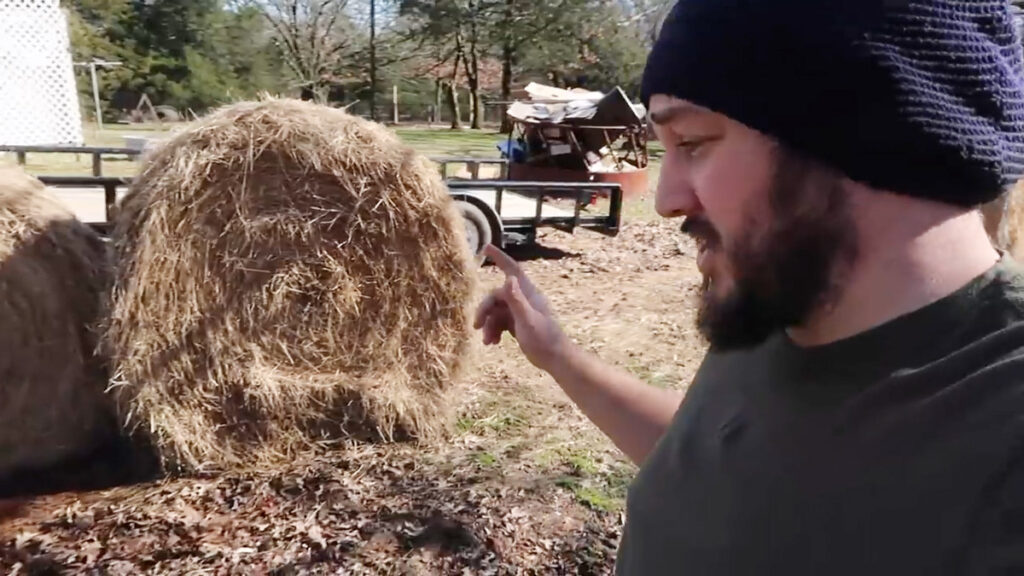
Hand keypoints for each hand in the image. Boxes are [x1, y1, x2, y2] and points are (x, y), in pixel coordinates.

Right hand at [474, 244, 568, 370]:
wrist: (556, 359)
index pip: (512, 270)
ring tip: (486, 341)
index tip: (486, 247)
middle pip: (497, 296)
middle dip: (485, 310)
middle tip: (476, 326)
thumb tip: (508, 279)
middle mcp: (524, 300)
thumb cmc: (544, 340)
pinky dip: (494, 331)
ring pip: (497, 311)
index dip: (500, 257)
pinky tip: (492, 343)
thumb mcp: (528, 320)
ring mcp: (521, 312)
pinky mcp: (518, 324)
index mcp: (528, 294)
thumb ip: (517, 300)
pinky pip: (500, 322)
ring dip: (489, 324)